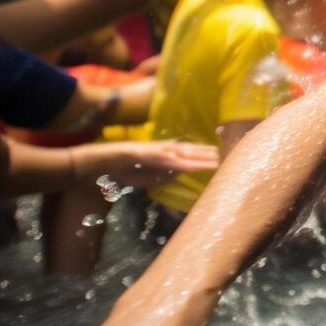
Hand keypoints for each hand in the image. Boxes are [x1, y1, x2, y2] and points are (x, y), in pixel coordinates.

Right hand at [83, 140, 219, 188]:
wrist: (96, 164)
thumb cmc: (122, 170)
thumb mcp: (148, 176)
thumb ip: (164, 175)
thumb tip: (181, 173)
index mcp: (163, 152)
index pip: (188, 152)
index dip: (205, 154)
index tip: (223, 155)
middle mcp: (160, 148)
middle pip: (189, 151)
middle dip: (208, 154)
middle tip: (228, 155)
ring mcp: (152, 150)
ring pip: (180, 154)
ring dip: (198, 157)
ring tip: (216, 161)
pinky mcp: (143, 154)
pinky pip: (164, 160)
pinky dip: (179, 164)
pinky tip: (192, 167)